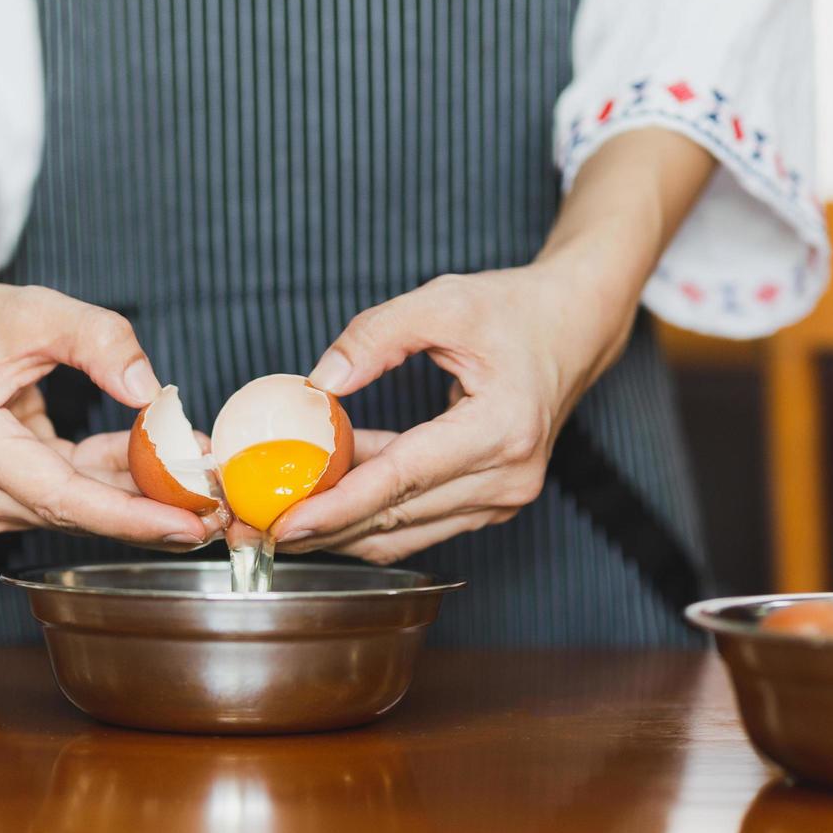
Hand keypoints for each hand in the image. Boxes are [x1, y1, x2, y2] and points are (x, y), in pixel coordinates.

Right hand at [0, 279, 214, 546]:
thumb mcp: (44, 311)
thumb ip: (102, 341)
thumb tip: (150, 393)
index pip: (60, 495)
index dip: (128, 516)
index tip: (186, 525)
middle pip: (76, 511)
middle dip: (151, 509)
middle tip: (218, 505)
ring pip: (81, 508)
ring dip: (142, 494)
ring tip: (202, 477)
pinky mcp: (2, 499)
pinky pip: (74, 496)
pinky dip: (119, 481)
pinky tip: (163, 464)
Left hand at [274, 257, 635, 562]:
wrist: (575, 327)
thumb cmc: (514, 310)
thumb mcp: (444, 301)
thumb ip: (376, 335)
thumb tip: (317, 384)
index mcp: (502, 428)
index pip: (403, 479)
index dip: (339, 505)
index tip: (285, 523)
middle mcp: (510, 476)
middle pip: (398, 517)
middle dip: (324, 528)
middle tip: (257, 528)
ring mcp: (506, 497)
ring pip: (407, 531)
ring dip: (343, 528)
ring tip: (279, 520)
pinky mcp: (495, 502)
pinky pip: (421, 520)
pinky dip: (373, 514)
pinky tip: (328, 499)